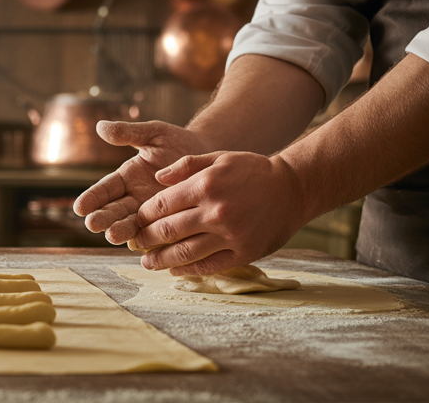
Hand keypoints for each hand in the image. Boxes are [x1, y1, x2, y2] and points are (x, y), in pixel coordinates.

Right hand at [73, 121, 210, 244]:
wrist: (209, 156)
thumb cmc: (179, 143)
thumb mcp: (154, 133)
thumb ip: (129, 133)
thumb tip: (100, 126)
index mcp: (126, 178)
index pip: (105, 189)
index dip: (92, 198)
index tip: (80, 208)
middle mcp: (134, 199)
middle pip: (114, 211)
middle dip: (103, 218)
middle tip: (94, 224)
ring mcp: (151, 213)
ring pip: (131, 226)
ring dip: (121, 231)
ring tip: (113, 236)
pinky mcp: (169, 223)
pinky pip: (157, 235)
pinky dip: (149, 241)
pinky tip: (143, 246)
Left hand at [131, 151, 312, 275]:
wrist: (293, 188)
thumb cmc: (253, 171)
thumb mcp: (219, 158)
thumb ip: (186, 166)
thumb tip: (156, 179)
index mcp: (205, 185)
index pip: (161, 205)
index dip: (144, 216)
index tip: (137, 221)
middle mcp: (215, 212)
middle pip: (167, 231)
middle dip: (146, 240)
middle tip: (135, 245)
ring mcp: (229, 235)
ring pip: (184, 253)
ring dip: (160, 260)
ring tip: (148, 263)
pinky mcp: (243, 253)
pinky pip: (208, 266)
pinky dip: (188, 270)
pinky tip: (175, 270)